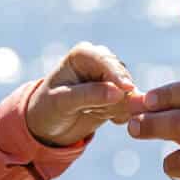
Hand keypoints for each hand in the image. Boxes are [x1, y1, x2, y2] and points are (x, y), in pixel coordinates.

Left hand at [25, 41, 143, 146]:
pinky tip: (109, 118)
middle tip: (104, 112)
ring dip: (120, 106)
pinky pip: (131, 104)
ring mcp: (111, 78)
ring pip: (129, 92)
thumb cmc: (49, 107)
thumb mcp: (62, 102)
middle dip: (119, 96)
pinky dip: (123, 113)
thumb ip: (90, 95)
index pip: (104, 60)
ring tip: (99, 114)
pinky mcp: (118, 95)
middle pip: (122, 76)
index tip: (127, 88)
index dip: (117, 74)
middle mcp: (100, 62)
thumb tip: (119, 92)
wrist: (49, 125)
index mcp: (83, 54)